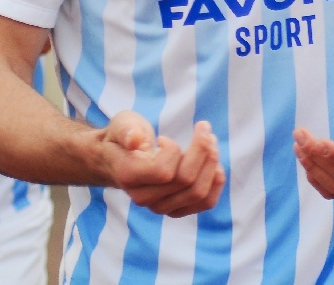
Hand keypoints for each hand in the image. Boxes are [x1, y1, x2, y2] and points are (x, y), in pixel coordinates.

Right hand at [99, 113, 224, 217]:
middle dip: (202, 150)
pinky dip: (215, 182)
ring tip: (211, 141)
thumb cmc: (123, 137)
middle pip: (186, 181)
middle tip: (203, 128)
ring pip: (199, 193)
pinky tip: (214, 163)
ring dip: (212, 164)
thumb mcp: (121, 124)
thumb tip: (135, 140)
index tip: (163, 138)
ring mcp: (160, 207)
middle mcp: (143, 198)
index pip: (163, 171)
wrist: (118, 159)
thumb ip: (127, 130)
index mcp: (129, 176)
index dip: (173, 150)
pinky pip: (205, 202)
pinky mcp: (175, 210)